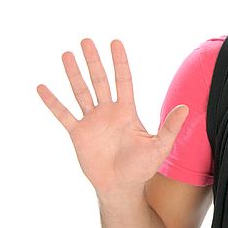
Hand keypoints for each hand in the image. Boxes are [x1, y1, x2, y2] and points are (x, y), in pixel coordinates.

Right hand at [36, 39, 188, 197]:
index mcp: (127, 111)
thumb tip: (185, 108)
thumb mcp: (159, 147)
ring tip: (66, 54)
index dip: (119, 62)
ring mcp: (92, 122)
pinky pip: (63, 114)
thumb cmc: (142, 168)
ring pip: (81, 92)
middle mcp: (108, 112)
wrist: (121, 187)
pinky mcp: (78, 134)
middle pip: (100, 81)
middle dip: (93, 61)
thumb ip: (170, 127)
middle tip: (86, 40)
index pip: (123, 80)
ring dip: (73, 74)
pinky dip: (53, 102)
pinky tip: (42, 87)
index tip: (115, 42)